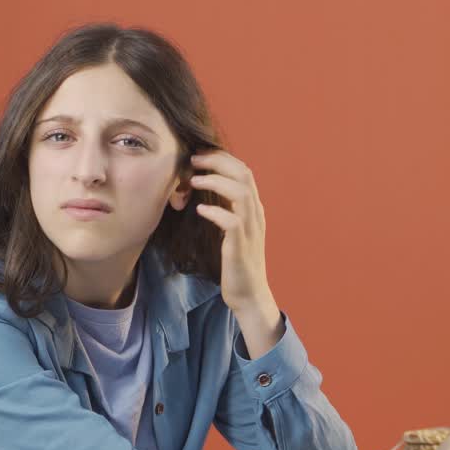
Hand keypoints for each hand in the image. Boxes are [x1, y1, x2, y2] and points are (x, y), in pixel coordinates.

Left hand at [189, 151, 271, 313]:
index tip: (200, 154)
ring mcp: (250, 230)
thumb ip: (227, 209)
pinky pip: (231, 222)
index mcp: (254, 208)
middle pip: (244, 174)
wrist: (250, 294)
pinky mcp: (241, 247)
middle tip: (194, 159)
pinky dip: (215, 211)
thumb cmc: (237, 263)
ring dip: (216, 182)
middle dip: (218, 161)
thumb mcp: (233, 230)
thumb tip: (207, 192)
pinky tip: (200, 209)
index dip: (222, 157)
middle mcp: (256, 215)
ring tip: (194, 179)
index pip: (244, 170)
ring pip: (240, 193)